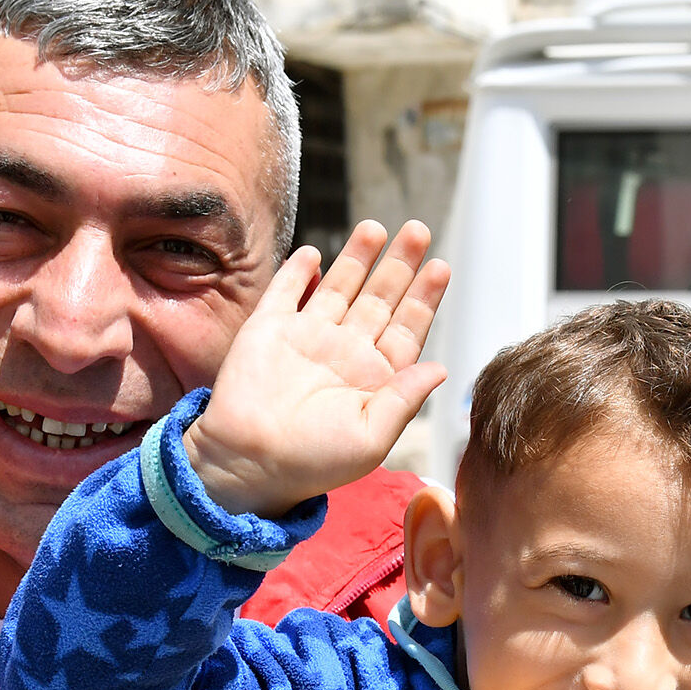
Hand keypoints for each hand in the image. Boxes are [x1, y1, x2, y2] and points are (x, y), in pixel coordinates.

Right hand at [188, 220, 448, 518]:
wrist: (250, 461)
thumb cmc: (314, 460)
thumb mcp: (373, 437)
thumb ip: (406, 399)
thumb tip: (441, 367)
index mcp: (373, 378)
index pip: (406, 328)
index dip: (424, 297)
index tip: (440, 267)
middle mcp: (344, 352)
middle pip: (379, 299)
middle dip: (399, 265)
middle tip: (418, 231)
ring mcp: (307, 337)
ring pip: (339, 287)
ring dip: (357, 257)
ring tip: (376, 228)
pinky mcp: (269, 329)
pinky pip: (287, 292)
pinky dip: (299, 271)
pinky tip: (315, 252)